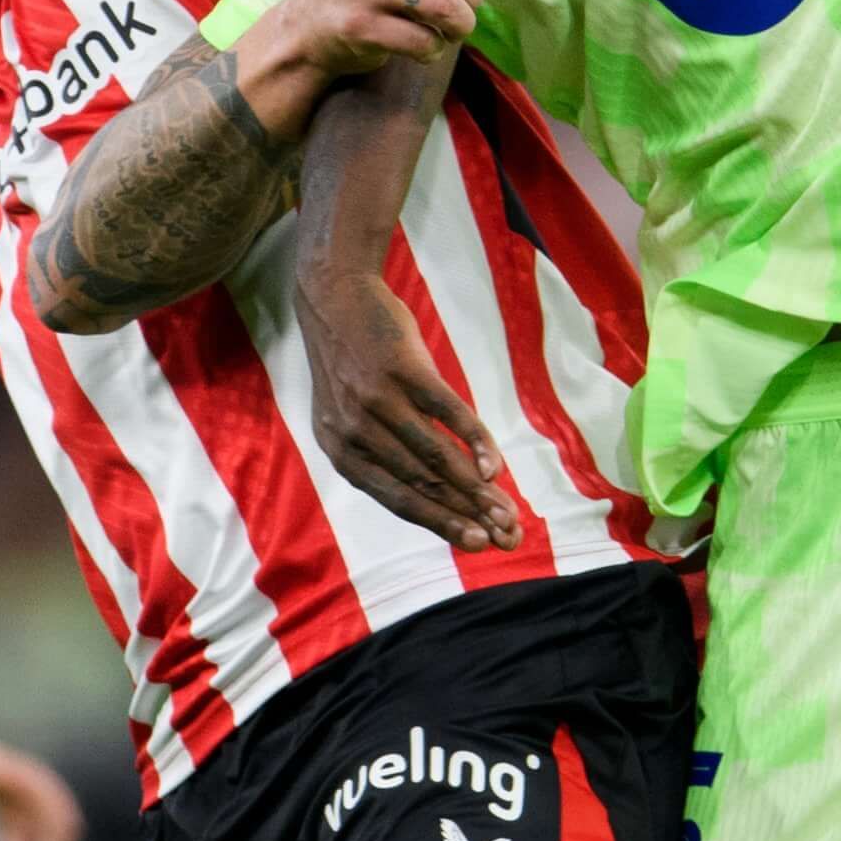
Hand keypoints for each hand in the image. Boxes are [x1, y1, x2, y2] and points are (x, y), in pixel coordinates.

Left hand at [297, 264, 519, 551]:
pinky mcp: (404, 368)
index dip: (443, 524)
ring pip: (437, 456)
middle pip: (423, 484)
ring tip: (509, 511)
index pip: (399, 500)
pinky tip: (494, 467)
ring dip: (477, 490)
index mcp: (343, 453)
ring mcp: (379, 400)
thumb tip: (434, 492)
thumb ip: (383, 453)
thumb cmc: (351, 362)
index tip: (478, 545)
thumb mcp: (349, 416)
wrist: (332, 295)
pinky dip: (475, 442)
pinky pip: (447, 412)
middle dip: (468, 516)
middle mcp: (356, 433)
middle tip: (507, 538)